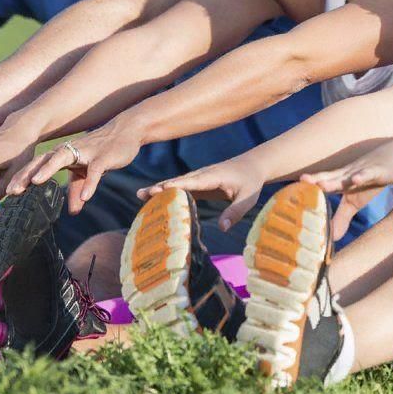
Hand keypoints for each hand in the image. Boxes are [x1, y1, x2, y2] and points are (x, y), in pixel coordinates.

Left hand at [0, 120, 144, 215]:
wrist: (127, 132)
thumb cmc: (103, 151)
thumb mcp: (87, 172)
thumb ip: (78, 189)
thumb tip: (73, 211)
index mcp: (61, 154)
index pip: (36, 165)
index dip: (21, 177)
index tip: (7, 193)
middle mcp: (69, 151)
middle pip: (42, 161)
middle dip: (26, 175)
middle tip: (11, 191)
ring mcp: (85, 152)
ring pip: (62, 158)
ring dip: (47, 169)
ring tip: (36, 183)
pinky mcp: (103, 157)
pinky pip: (94, 171)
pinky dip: (90, 184)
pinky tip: (85, 199)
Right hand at [141, 159, 265, 231]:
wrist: (252, 165)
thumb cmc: (251, 182)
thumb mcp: (248, 198)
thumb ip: (236, 212)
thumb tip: (223, 228)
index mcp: (214, 176)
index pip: (193, 181)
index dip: (177, 185)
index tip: (161, 189)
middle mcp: (202, 175)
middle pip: (179, 181)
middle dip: (161, 187)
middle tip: (143, 194)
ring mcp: (198, 178)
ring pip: (176, 183)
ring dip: (159, 188)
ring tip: (140, 196)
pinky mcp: (198, 183)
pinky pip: (180, 187)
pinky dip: (167, 192)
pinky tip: (152, 199)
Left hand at [301, 143, 392, 240]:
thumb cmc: (370, 181)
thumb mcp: (355, 202)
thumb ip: (341, 218)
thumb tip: (332, 238)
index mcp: (340, 181)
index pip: (321, 184)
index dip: (308, 188)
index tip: (291, 193)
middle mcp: (347, 175)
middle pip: (329, 177)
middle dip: (316, 179)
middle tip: (302, 180)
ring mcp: (362, 171)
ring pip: (347, 176)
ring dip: (334, 180)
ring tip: (321, 184)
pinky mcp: (378, 171)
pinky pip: (368, 174)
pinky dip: (362, 177)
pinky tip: (355, 180)